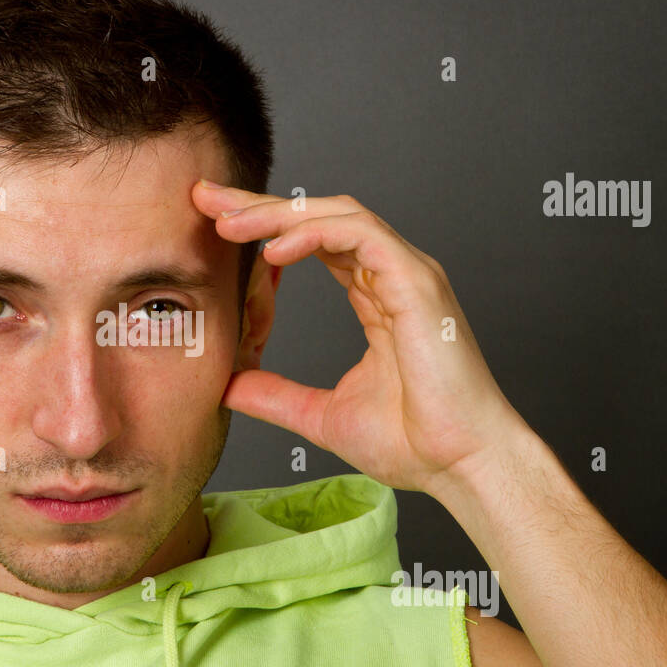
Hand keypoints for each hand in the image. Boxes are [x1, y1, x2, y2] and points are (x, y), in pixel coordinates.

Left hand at [194, 180, 526, 493]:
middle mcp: (392, 276)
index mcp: (376, 297)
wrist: (460, 465)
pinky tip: (272, 251)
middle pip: (319, 217)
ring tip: (228, 223)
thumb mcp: (320, 415)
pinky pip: (361, 235)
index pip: (313, 243)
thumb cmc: (413, 443)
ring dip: (279, 214)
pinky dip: (314, 235)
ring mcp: (408, 274)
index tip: (214, 225)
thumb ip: (275, 395)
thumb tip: (227, 387)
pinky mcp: (417, 282)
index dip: (264, 228)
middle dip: (260, 206)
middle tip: (206, 200)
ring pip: (338, 215)